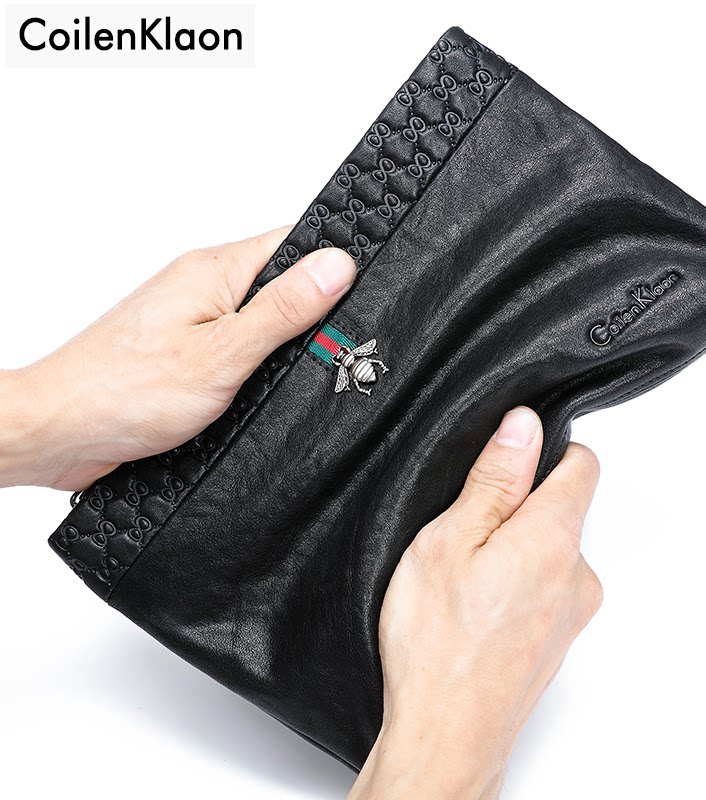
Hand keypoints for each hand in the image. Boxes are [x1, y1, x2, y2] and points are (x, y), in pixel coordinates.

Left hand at [0, 227, 355, 489]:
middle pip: (280, 279)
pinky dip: (260, 358)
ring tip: (312, 361)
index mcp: (214, 271)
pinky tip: (269, 379)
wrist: (61, 430)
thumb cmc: (125, 391)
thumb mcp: (223, 353)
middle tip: (343, 340)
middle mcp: (203, 286)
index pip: (292, 242)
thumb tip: (336, 266)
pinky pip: (238, 340)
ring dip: (287, 337)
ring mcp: (193, 317)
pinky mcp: (186, 349)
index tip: (365, 284)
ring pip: (260, 313)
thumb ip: (282, 310)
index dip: (333, 259)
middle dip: (316, 307)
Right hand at [350, 408, 601, 799]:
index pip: (582, 464)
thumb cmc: (438, 645)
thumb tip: (524, 426)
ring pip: (549, 551)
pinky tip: (475, 609)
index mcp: (554, 539)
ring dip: (514, 550)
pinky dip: (516, 585)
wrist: (446, 737)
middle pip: (562, 508)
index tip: (508, 462)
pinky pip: (544, 589)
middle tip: (465, 532)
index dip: (544, 450)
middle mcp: (578, 575)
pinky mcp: (557, 641)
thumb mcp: (450, 540)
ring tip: (465, 578)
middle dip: (518, 506)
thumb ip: (495, 479)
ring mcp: (571, 613)